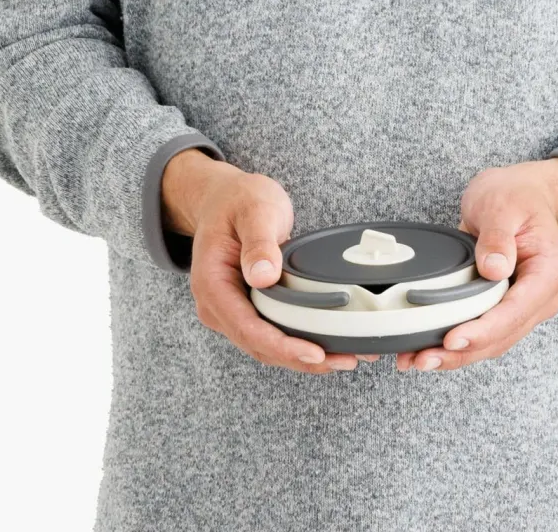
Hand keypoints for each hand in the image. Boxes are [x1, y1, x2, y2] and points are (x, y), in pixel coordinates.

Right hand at [162, 149, 370, 372]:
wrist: (225, 198)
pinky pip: (273, 333)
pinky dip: (299, 342)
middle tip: (345, 360)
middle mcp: (218, 305)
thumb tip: (263, 276)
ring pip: (267, 346)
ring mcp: (232, 310)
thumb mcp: (253, 210)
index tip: (314, 353)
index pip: (247, 327)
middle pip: (259, 346)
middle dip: (300, 358)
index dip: (282, 346)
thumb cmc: (238, 200)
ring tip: (346, 357)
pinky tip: (329, 344)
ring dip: (304, 357)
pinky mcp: (249, 308)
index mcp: (212, 283)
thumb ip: (258, 242)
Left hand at [396, 159, 557, 371]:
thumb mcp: (502, 205)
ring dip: (455, 356)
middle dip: (462, 352)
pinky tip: (427, 349)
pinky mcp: (503, 308)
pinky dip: (456, 345)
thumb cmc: (515, 196)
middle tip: (423, 358)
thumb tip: (494, 270)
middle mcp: (541, 296)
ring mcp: (523, 306)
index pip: (516, 310)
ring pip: (491, 342)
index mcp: (548, 271)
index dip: (484, 330)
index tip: (454, 339)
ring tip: (416, 360)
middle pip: (502, 336)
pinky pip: (482, 333)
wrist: (520, 194)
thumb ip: (498, 236)